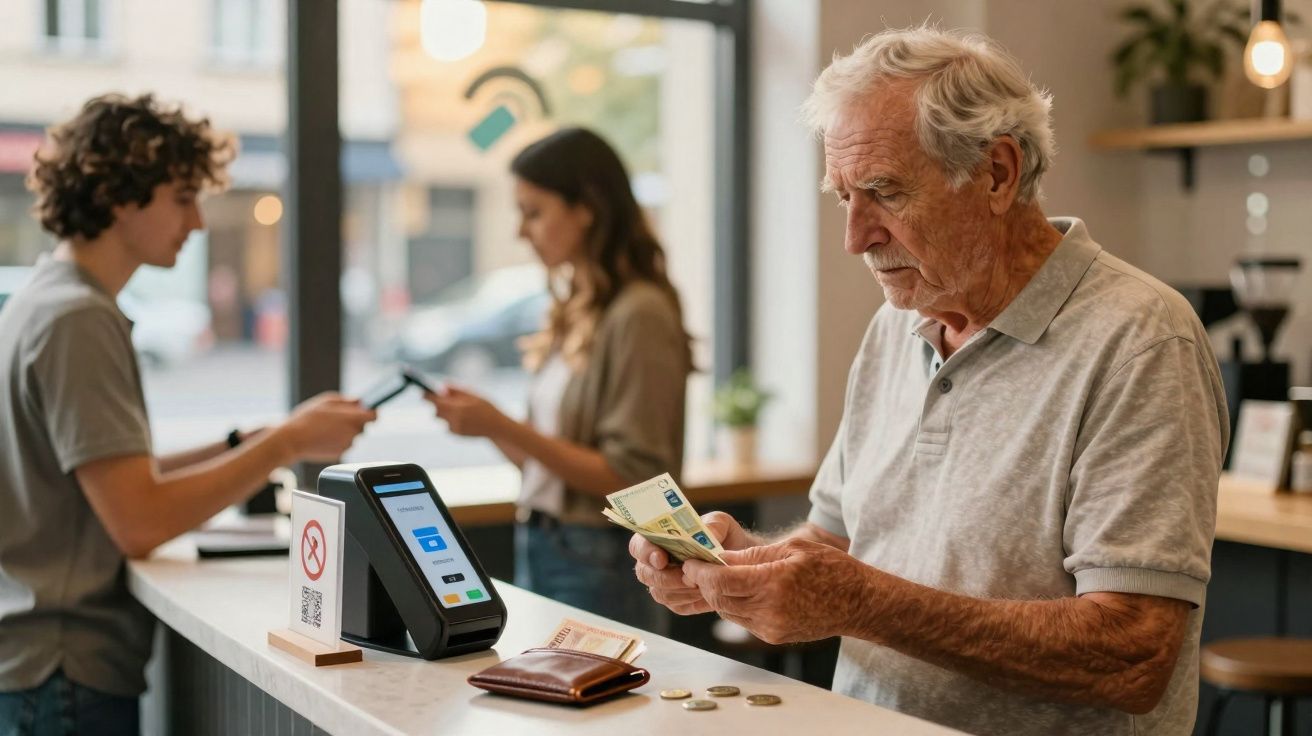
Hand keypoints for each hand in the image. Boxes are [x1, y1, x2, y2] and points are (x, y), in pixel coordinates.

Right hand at [278, 393, 375, 461]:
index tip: (366, 410)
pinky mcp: (340, 454)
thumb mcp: (326, 401)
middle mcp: (353, 433)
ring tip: (326, 427)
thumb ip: (347, 401)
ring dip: (344, 431)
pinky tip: (323, 436)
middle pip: (362, 426)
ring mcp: (347, 445)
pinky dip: (337, 440)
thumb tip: (360, 402)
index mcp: (352, 418)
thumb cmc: (307, 418)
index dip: (370, 412)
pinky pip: (343, 444)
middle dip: (354, 421)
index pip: (374, 416)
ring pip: (352, 436)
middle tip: (337, 418)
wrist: (292, 440)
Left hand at [423, 385, 509, 438]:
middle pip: (436, 411)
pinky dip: (451, 419)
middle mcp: (454, 420)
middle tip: (442, 397)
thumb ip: (456, 390)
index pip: (435, 401)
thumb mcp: (473, 394)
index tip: (423, 391)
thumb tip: (441, 386)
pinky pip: (447, 424)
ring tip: (459, 408)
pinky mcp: (456, 434)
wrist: (497, 427)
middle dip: (437, 404)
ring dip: (445, 412)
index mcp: (458, 408)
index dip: (427, 396)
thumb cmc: (486, 408)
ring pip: (442, 418)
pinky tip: (464, 417)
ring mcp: (455, 428)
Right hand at [630, 511, 758, 615]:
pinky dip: (691, 601)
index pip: (638, 546)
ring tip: (702, 584)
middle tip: (688, 577)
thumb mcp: (721, 524)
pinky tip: (706, 593)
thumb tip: (707, 534)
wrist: (740, 562)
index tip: (662, 559)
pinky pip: (676, 606)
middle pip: (644, 574)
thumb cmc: (724, 538)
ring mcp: (663, 584)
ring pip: (659, 593)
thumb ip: (713, 525)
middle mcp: (654, 562)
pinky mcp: (676, 601)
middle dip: (665, 577)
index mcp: (657, 538)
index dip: (646, 553)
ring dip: (681, 590)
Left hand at [680, 538, 873, 643]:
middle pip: (719, 599)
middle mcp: (769, 611)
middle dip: (703, 583)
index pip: (721, 581)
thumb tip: (719, 557)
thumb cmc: (831, 568)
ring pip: (727, 612)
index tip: (689, 563)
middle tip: (695, 568)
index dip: (699, 572)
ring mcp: (771, 628)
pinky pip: (742, 620)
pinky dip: (734, 605)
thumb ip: (753, 554)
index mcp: (774, 583)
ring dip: (717, 595)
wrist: (859, 602)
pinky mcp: (774, 636)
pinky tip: (738, 591)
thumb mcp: (793, 548)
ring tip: (715, 576)